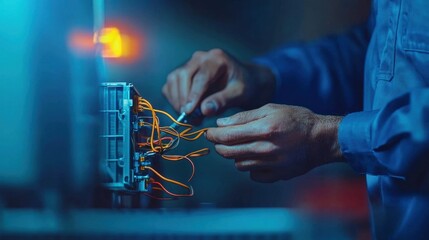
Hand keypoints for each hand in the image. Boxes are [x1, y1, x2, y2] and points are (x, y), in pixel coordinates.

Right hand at [162, 49, 274, 115]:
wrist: (241, 81)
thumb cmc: (242, 86)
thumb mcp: (239, 94)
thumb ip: (223, 101)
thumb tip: (204, 110)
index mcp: (216, 58)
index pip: (201, 76)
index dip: (193, 95)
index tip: (189, 112)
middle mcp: (200, 57)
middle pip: (182, 76)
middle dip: (183, 99)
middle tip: (190, 118)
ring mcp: (188, 64)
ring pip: (173, 80)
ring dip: (177, 101)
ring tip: (190, 118)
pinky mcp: (181, 74)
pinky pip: (170, 86)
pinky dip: (174, 100)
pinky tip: (186, 112)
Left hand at [206, 104, 342, 181]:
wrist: (321, 139)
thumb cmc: (297, 120)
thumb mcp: (271, 109)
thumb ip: (244, 117)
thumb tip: (221, 124)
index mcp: (264, 129)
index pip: (227, 136)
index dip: (213, 135)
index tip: (208, 132)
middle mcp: (266, 149)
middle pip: (228, 153)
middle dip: (219, 145)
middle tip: (219, 139)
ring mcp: (271, 165)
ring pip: (238, 164)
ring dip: (235, 155)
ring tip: (243, 145)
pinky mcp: (277, 176)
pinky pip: (253, 174)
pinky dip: (250, 166)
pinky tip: (257, 156)